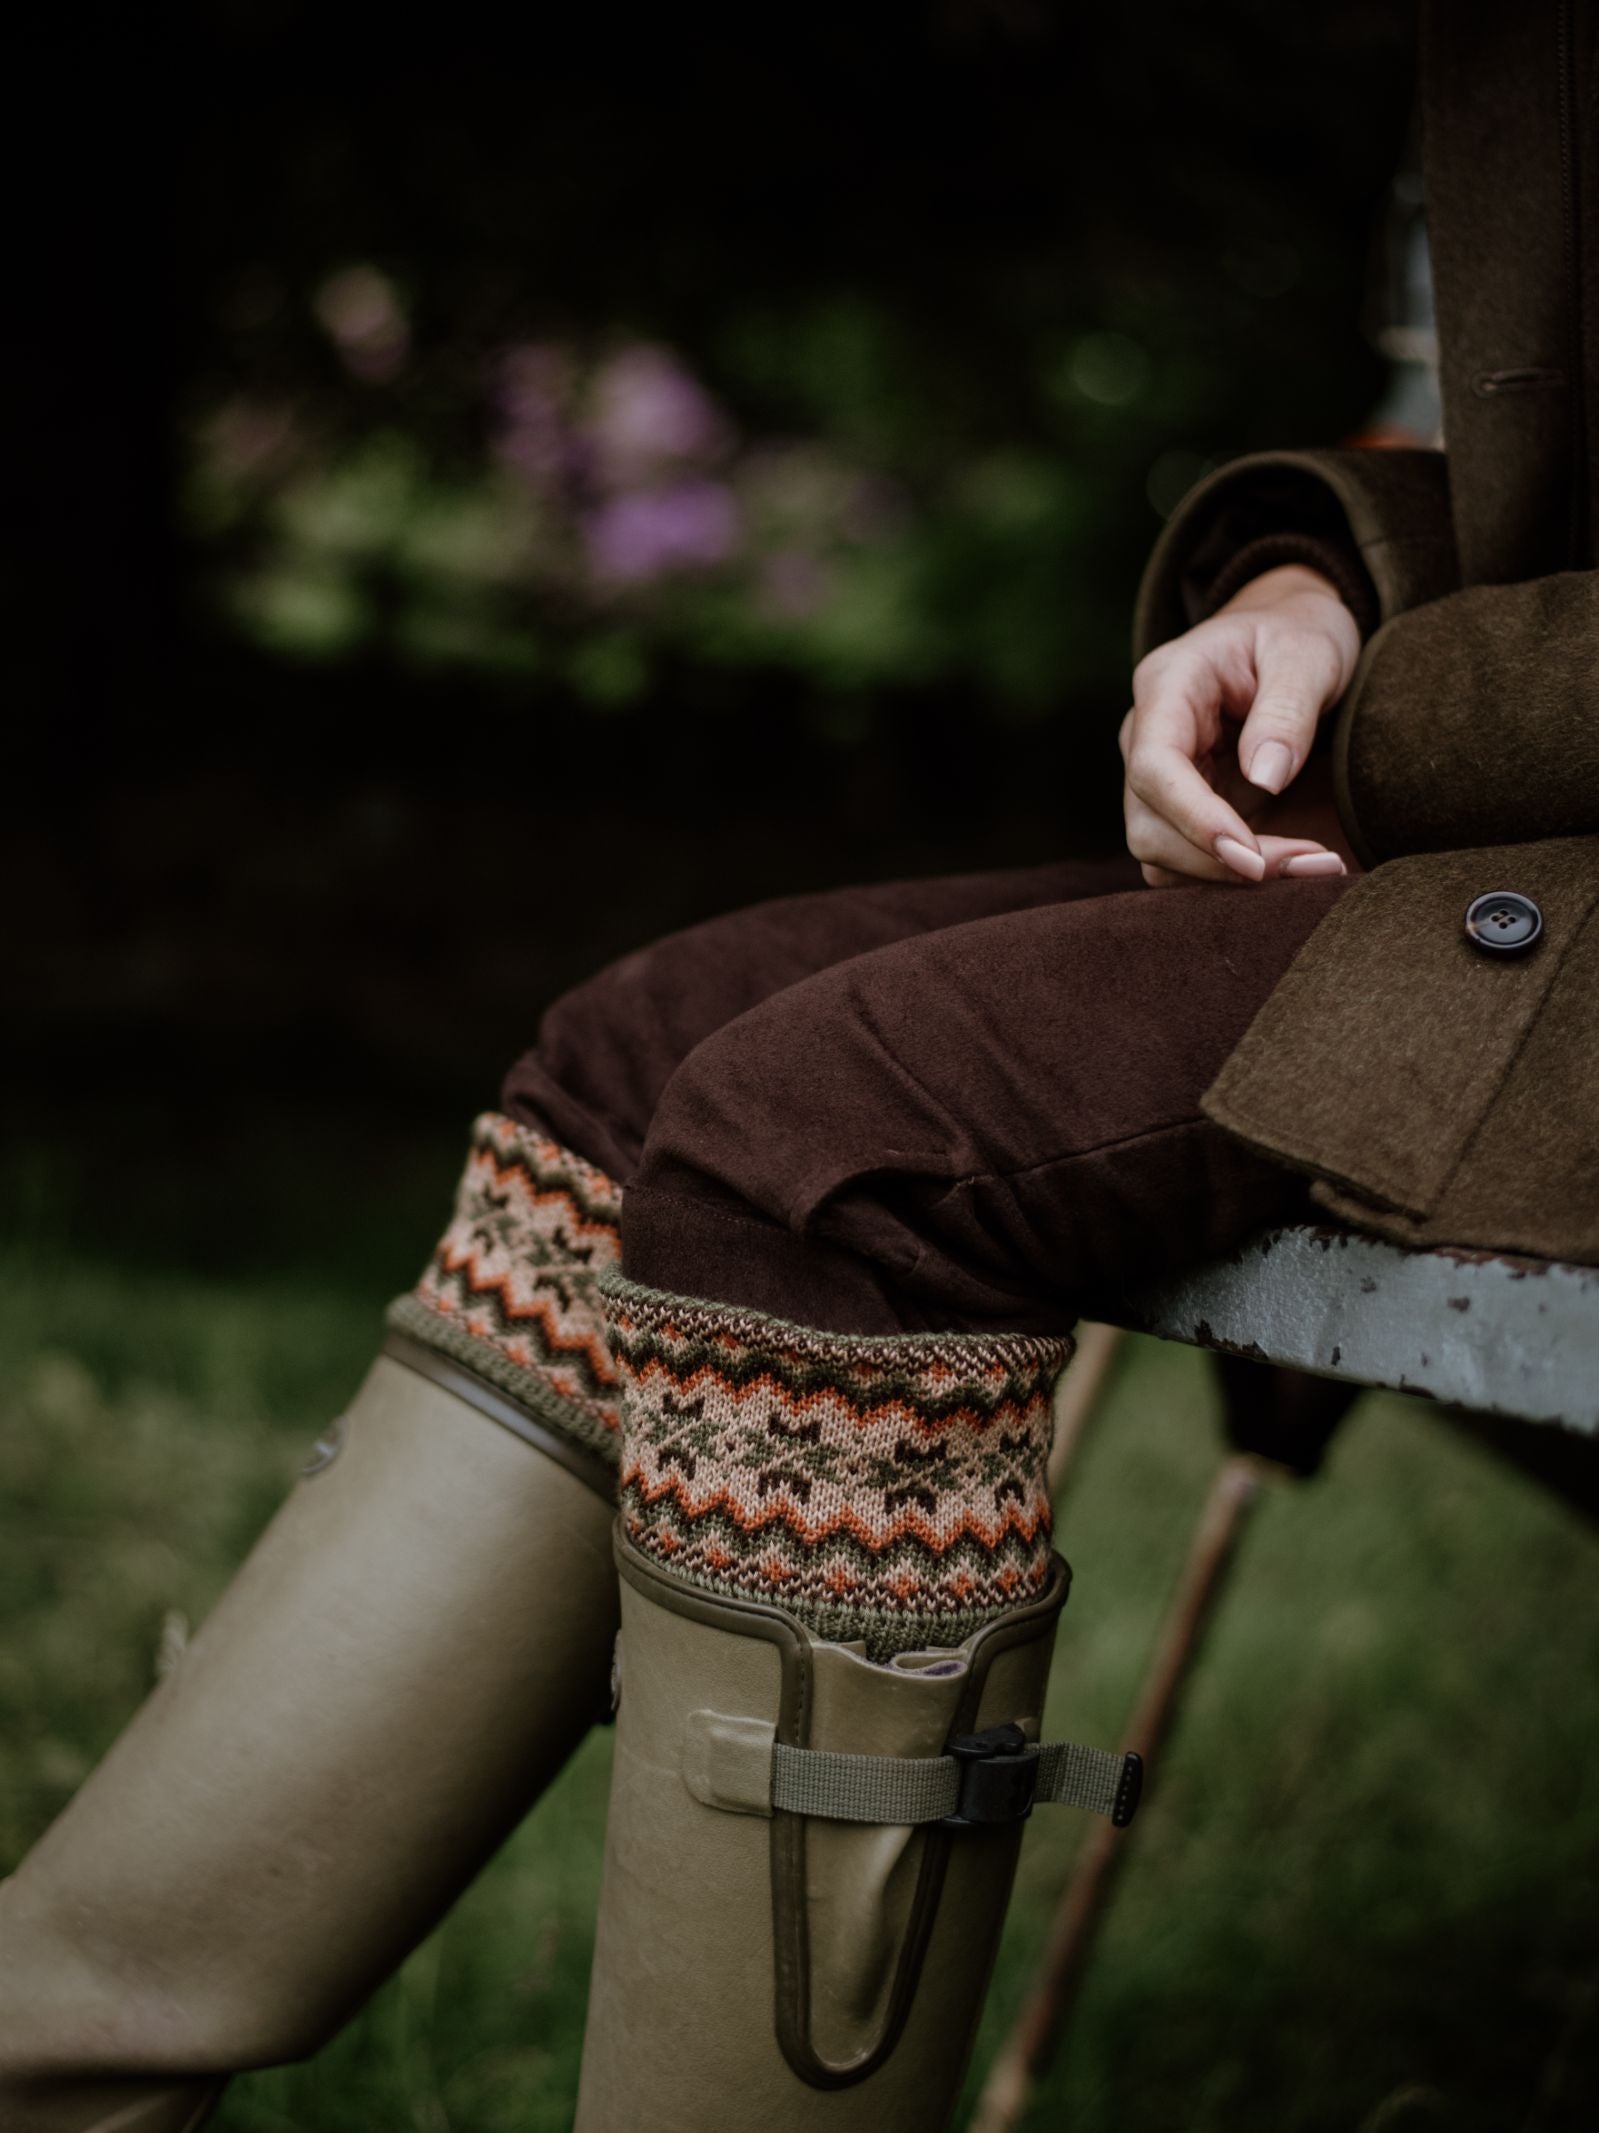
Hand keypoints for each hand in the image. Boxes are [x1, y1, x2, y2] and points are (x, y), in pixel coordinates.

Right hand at [1120, 563, 1360, 885]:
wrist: (1285, 632)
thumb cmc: (1296, 633)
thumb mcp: (1308, 652)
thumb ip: (1287, 709)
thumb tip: (1266, 781)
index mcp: (1167, 686)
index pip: (1155, 768)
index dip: (1196, 821)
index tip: (1254, 859)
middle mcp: (1146, 736)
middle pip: (1149, 827)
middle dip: (1221, 863)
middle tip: (1313, 864)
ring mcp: (1156, 777)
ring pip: (1160, 856)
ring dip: (1228, 880)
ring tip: (1314, 865)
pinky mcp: (1179, 807)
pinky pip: (1184, 862)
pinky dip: (1230, 878)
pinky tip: (1291, 865)